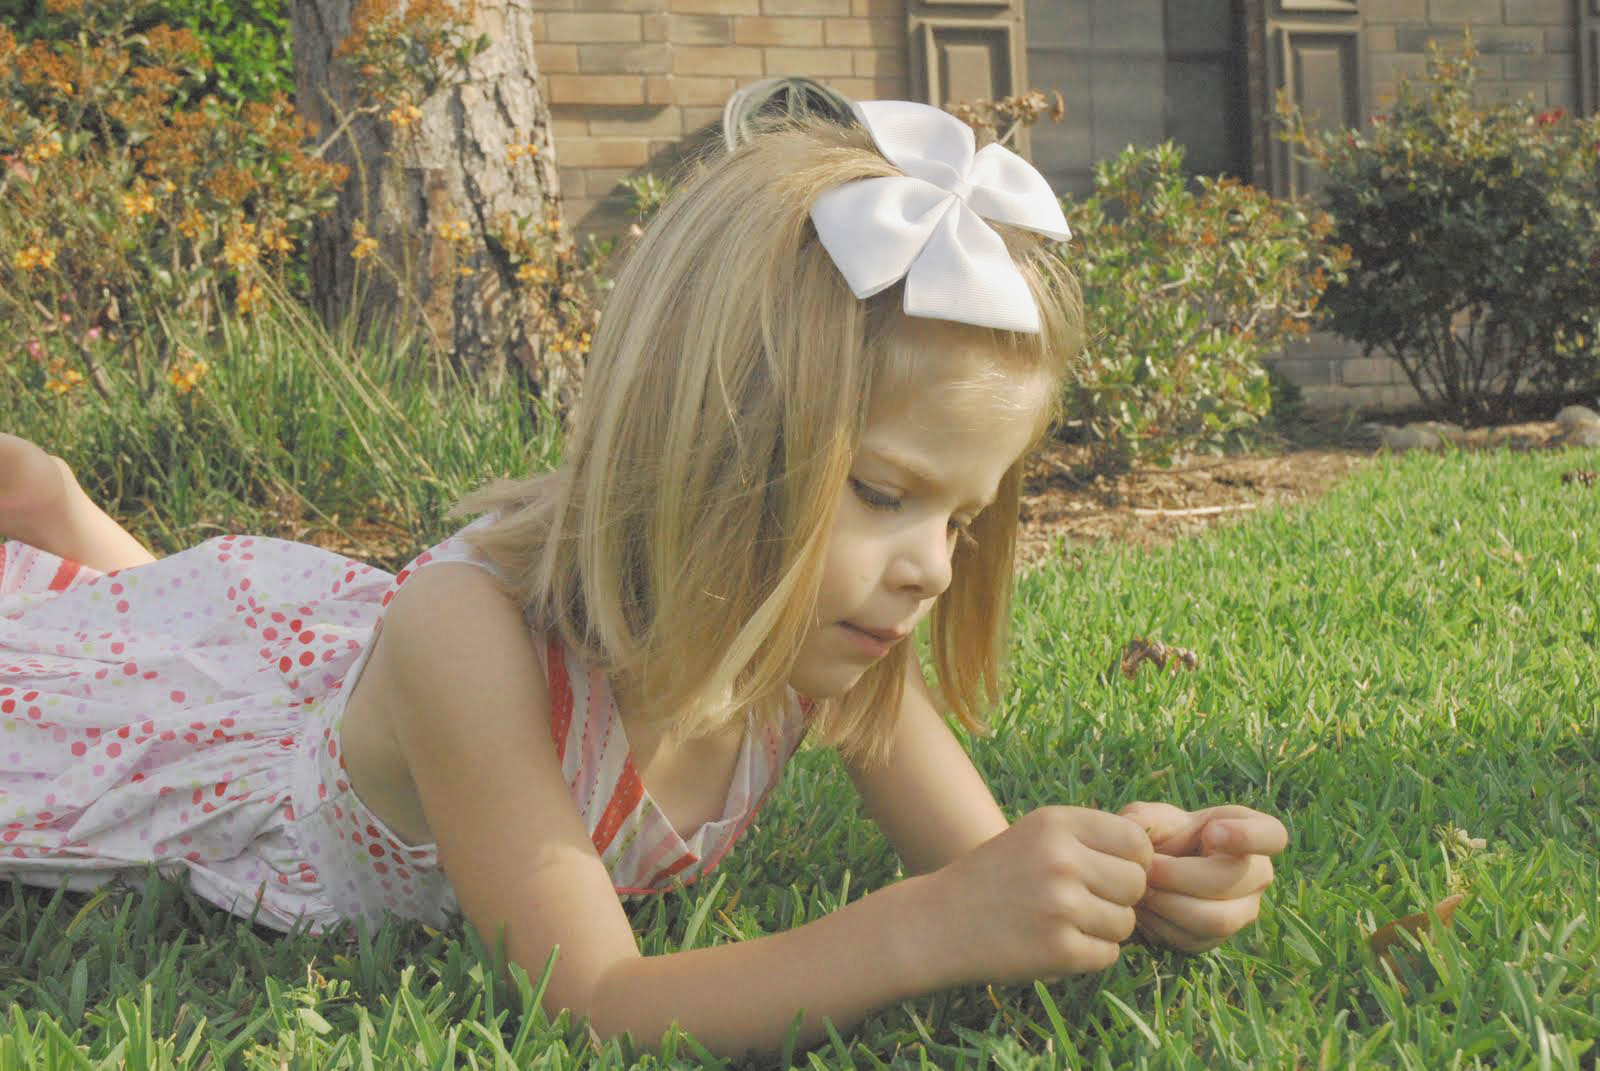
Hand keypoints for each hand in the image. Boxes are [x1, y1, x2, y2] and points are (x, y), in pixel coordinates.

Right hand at [930, 806, 1152, 983]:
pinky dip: (1088, 955)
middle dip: (1118, 898)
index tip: (1106, 873)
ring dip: (1103, 929)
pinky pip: (1108, 955)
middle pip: (1137, 884)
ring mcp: (1060, 906)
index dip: (1131, 862)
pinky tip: (1053, 944)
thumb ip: (1090, 837)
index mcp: (1056, 823)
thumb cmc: (995, 877)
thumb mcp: (1036, 835)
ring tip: (1061, 922)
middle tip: (1080, 902)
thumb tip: (1155, 850)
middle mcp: (1061, 859)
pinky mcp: (1059, 950)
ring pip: (1126, 923)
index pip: (1137, 843)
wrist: (938, 922)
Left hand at [1116, 801, 1285, 952]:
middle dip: (1178, 876)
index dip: (1247, 836)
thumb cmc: (1164, 836)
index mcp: (1250, 832)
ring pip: (1215, 919)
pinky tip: (1146, 909)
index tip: (1210, 833)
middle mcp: (1257, 874)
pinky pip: (1194, 940)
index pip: (1272, 835)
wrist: (1154, 875)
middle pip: (1229, 881)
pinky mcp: (1219, 938)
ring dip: (1169, 904)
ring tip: (1143, 889)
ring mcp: (1243, 910)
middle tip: (1147, 868)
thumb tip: (1134, 826)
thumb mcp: (1154, 819)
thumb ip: (1145, 818)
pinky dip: (1162, 925)